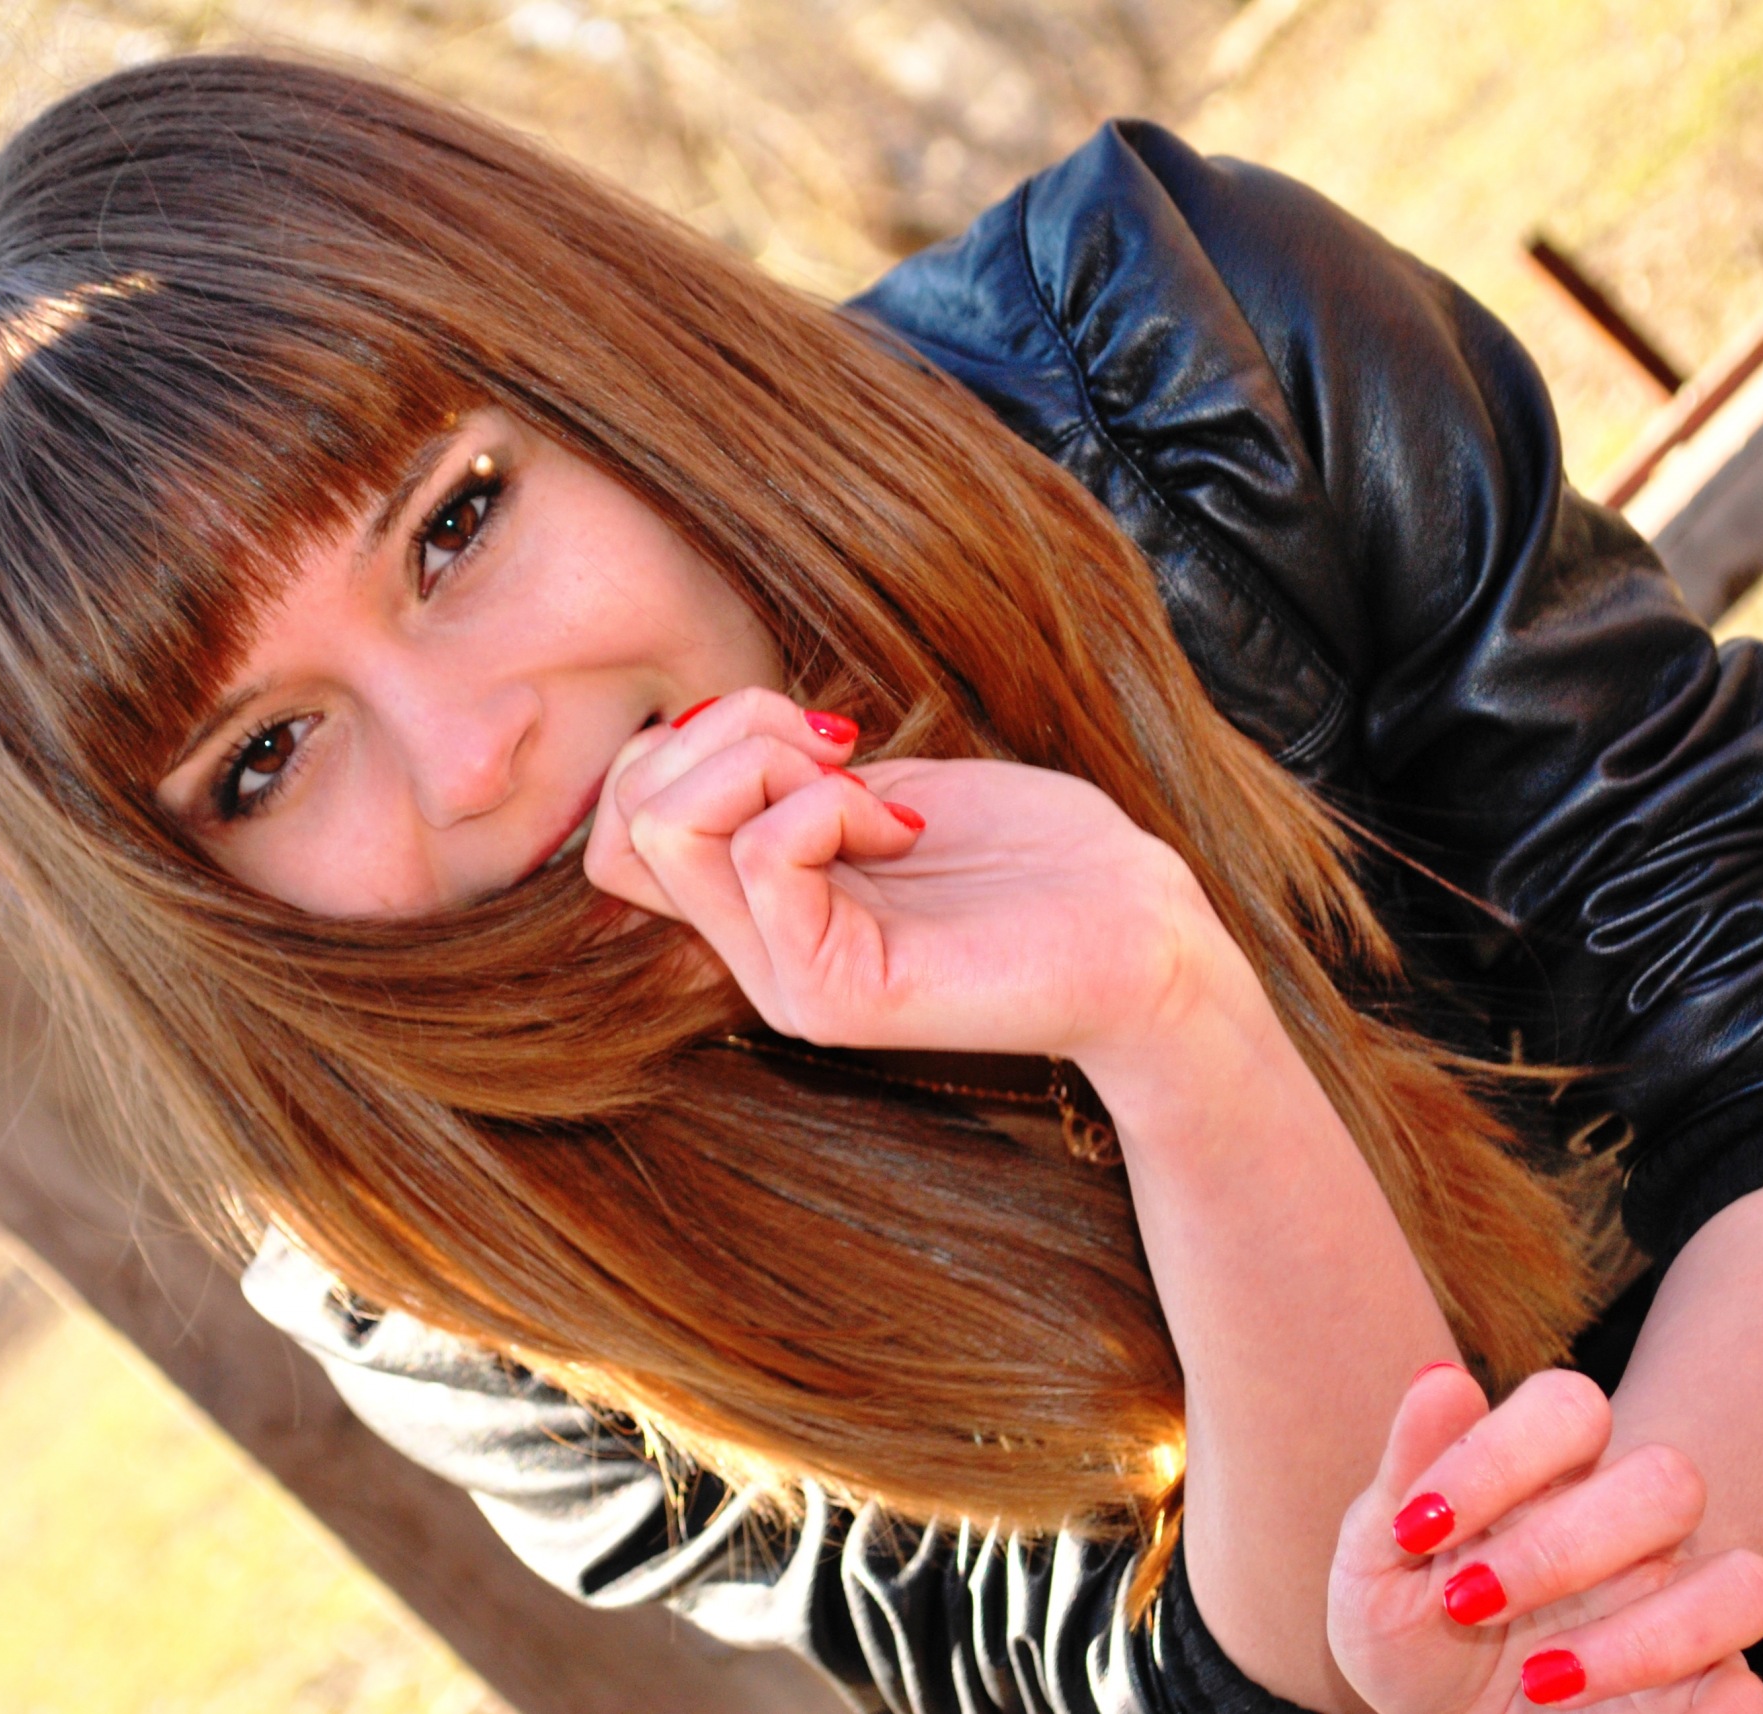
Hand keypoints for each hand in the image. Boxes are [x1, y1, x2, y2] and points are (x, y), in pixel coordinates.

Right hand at [582, 688, 1240, 1065]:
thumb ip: (781, 774)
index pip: (620, 820)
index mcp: (754, 904)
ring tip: (872, 796)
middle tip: (837, 751)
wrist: (1142, 931)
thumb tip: (693, 734)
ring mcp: (781, 979)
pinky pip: (760, 856)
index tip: (805, 734)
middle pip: (625, 817)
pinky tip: (901, 830)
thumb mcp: (879, 788)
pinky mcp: (831, 996)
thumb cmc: (1033, 854)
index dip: (688, 742)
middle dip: (724, 734)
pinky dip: (826, 805)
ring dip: (771, 762)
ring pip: (667, 825)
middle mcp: (751, 951)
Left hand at [1330, 1366, 1762, 1713]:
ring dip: (1639, 1641)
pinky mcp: (1710, 1696)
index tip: (1417, 1529)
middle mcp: (1634, 1530)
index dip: (1498, 1455)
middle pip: (1669, 1482)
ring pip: (1746, 1584)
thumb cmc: (1413, 1631)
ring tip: (1537, 1681)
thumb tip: (1440, 1376)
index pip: (1572, 1407)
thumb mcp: (1378, 1561)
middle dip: (1559, 1550)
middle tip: (1468, 1603)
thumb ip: (1408, 1473)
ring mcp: (1683, 1610)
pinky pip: (1753, 1694)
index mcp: (1555, 1474)